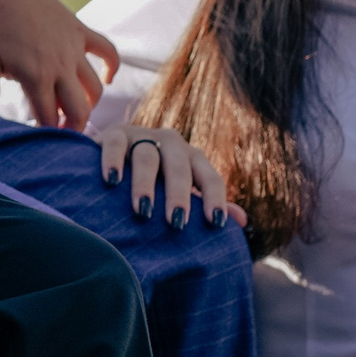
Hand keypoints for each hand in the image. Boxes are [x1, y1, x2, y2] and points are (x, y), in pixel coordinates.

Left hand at [0, 0, 119, 127]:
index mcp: (36, 76)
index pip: (50, 119)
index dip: (46, 135)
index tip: (37, 143)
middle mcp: (60, 65)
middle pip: (80, 110)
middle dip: (74, 129)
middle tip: (61, 136)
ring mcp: (74, 48)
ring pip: (94, 87)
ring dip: (89, 104)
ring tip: (72, 111)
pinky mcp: (82, 32)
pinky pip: (108, 51)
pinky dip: (111, 67)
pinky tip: (105, 79)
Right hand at [93, 123, 231, 229]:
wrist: (115, 157)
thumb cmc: (155, 184)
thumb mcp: (181, 193)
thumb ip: (207, 205)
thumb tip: (242, 221)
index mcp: (192, 159)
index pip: (210, 177)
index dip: (214, 199)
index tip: (215, 223)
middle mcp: (171, 144)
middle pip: (179, 167)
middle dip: (179, 195)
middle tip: (176, 223)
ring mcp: (142, 136)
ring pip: (147, 156)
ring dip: (145, 184)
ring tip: (143, 211)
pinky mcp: (115, 133)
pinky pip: (115, 143)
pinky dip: (113, 160)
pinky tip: (112, 181)